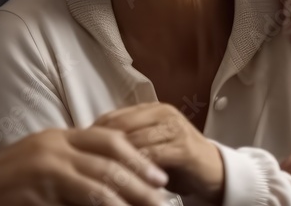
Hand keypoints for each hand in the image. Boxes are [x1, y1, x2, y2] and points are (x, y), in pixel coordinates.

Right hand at [0, 127, 168, 205]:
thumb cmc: (1, 187)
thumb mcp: (37, 165)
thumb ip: (67, 164)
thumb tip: (106, 179)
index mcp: (56, 136)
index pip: (108, 137)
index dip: (136, 156)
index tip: (158, 175)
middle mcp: (53, 146)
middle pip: (111, 158)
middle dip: (141, 178)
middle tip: (163, 195)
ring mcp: (45, 167)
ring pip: (101, 181)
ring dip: (130, 198)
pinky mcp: (38, 190)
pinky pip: (81, 200)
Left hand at [94, 103, 222, 202]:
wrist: (214, 172)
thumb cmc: (176, 161)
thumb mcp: (149, 146)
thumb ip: (127, 142)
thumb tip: (88, 148)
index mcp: (151, 109)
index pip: (112, 117)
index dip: (92, 135)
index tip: (76, 153)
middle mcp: (162, 113)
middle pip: (120, 127)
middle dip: (100, 148)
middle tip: (84, 166)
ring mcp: (174, 128)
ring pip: (134, 142)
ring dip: (116, 160)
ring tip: (98, 176)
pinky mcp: (184, 147)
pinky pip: (152, 156)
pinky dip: (136, 169)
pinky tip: (124, 181)